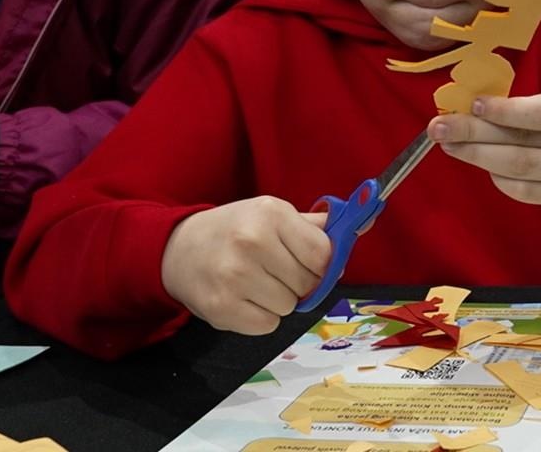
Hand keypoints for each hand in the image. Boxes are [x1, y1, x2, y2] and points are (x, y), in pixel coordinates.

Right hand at [160, 197, 330, 334]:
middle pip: (307, 284)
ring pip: (289, 307)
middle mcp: (252, 242)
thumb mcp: (273, 214)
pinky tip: (243, 299)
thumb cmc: (235, 230)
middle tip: (274, 270)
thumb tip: (361, 227)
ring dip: (279, 301)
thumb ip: (316, 226)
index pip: (323, 254)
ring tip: (255, 283)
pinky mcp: (221, 308)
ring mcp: (235, 277)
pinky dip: (261, 317)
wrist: (178, 249)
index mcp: (271, 214)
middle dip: (298, 282)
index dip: (321, 264)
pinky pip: (268, 325)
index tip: (306, 261)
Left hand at [428, 81, 540, 206]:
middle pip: (523, 143)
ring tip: (450, 146)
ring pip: (520, 169)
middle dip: (475, 135)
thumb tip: (469, 109)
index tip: (474, 105)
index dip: (505, 111)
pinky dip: (497, 177)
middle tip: (439, 128)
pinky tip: (480, 164)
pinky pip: (523, 191)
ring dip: (478, 158)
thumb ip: (523, 103)